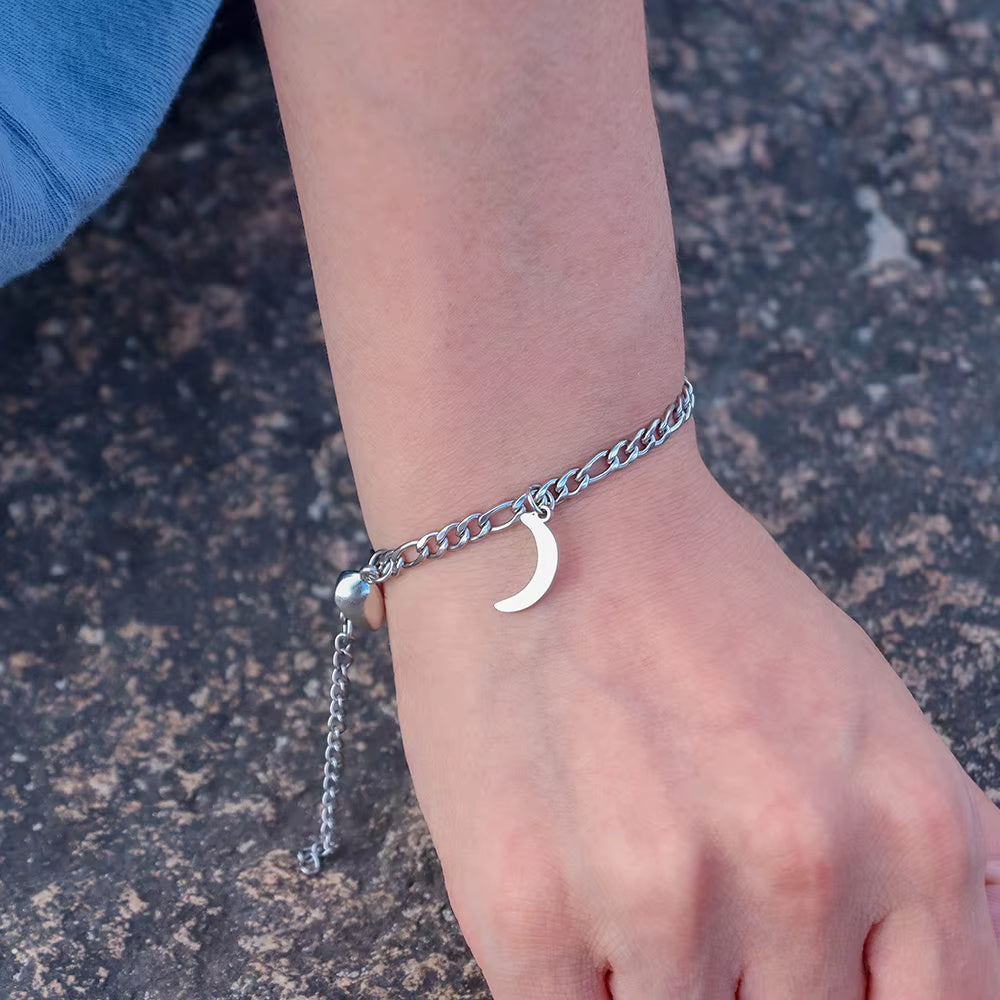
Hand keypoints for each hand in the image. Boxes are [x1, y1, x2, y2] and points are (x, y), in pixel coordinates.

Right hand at [383, 430, 999, 998]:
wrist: (555, 511)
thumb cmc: (701, 595)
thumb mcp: (870, 708)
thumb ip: (926, 856)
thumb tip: (941, 961)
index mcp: (909, 829)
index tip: (796, 978)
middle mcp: (799, 874)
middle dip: (748, 982)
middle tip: (689, 887)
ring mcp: (658, 898)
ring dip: (649, 973)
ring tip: (618, 866)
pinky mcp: (524, 908)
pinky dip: (572, 982)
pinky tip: (564, 893)